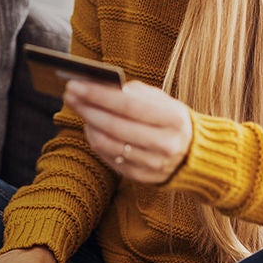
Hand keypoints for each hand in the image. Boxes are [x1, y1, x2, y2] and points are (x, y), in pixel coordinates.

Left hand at [63, 78, 191, 184]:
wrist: (192, 153)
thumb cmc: (169, 119)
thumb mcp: (161, 100)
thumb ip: (133, 92)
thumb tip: (100, 85)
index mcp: (173, 118)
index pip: (128, 105)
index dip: (98, 95)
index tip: (75, 84)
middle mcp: (165, 143)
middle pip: (114, 125)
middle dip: (87, 108)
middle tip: (69, 94)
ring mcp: (154, 164)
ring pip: (108, 144)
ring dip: (88, 124)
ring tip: (80, 109)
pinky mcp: (143, 177)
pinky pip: (110, 159)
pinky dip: (96, 141)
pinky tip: (91, 128)